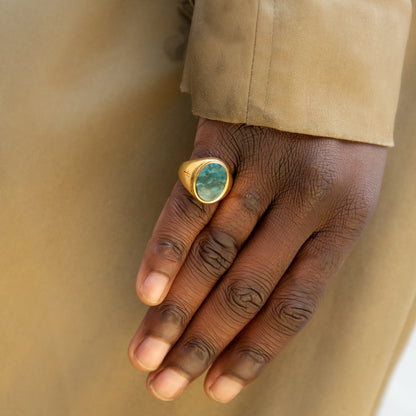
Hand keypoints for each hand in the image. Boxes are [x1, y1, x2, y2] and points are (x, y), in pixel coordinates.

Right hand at [128, 118, 386, 401]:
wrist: (323, 68)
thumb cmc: (336, 143)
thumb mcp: (346, 195)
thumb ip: (307, 247)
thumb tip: (256, 309)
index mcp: (342, 223)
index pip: (293, 305)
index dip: (252, 353)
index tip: (215, 389)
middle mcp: (305, 201)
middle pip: (244, 288)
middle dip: (201, 343)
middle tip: (163, 384)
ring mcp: (265, 169)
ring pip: (214, 253)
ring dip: (175, 309)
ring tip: (146, 352)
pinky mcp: (229, 140)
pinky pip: (193, 201)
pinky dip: (167, 247)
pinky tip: (146, 290)